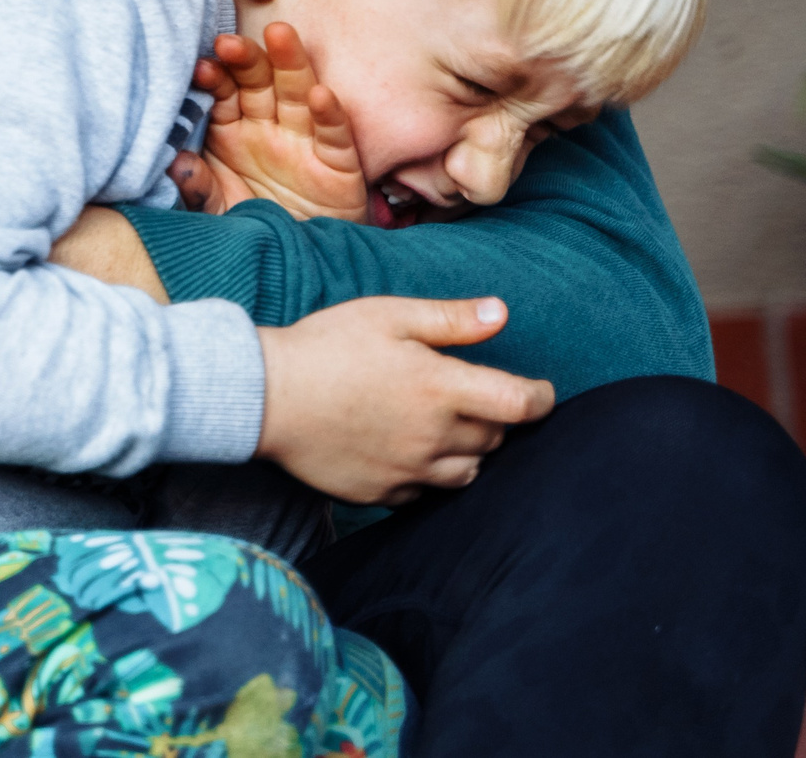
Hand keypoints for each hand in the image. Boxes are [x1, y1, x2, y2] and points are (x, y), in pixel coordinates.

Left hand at [171, 26, 367, 222]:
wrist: (298, 262)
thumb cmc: (252, 227)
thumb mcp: (217, 212)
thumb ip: (197, 188)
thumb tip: (176, 163)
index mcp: (234, 133)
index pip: (224, 94)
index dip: (215, 78)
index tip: (200, 66)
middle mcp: (268, 129)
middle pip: (259, 82)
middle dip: (245, 60)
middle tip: (228, 42)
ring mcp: (303, 141)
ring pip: (297, 94)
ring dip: (290, 64)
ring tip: (279, 36)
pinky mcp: (338, 163)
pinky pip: (333, 134)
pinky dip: (329, 113)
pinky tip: (320, 94)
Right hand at [254, 295, 553, 504]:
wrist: (264, 398)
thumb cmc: (325, 347)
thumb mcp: (388, 316)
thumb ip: (450, 320)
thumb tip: (502, 313)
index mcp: (441, 389)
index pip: (520, 404)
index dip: (541, 398)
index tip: (541, 392)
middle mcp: (434, 437)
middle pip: (494, 439)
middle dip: (496, 419)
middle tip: (475, 398)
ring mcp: (409, 471)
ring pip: (467, 473)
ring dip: (469, 452)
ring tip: (446, 429)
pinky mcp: (382, 493)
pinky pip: (425, 493)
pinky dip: (429, 474)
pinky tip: (408, 451)